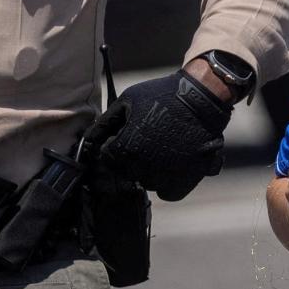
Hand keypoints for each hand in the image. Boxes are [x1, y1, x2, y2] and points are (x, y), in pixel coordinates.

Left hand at [100, 69, 230, 200]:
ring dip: (149, 171)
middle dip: (130, 159)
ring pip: (147, 183)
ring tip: (161, 149)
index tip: (124, 136)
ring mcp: (165, 177)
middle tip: (146, 140)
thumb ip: (104, 123)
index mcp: (124, 149)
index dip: (113, 146)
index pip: (107, 159)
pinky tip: (171, 166)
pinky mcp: (186, 181)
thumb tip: (87, 140)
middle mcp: (142, 168)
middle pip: (126, 172)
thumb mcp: (127, 101)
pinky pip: (169, 193)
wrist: (201, 98)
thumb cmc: (162, 95)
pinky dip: (168, 184)